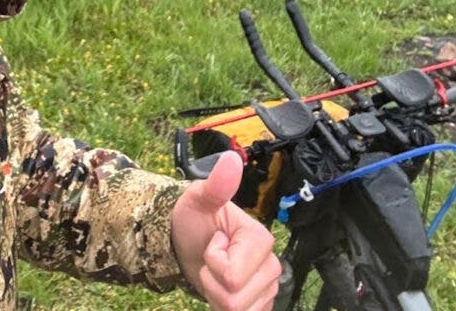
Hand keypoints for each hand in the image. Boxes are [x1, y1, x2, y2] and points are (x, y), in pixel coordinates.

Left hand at [171, 151, 281, 310]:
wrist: (185, 243)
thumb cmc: (193, 222)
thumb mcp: (197, 200)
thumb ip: (217, 185)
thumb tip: (232, 159)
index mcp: (259, 239)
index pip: (233, 274)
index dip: (213, 261)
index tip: (213, 242)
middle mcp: (270, 264)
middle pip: (237, 297)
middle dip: (212, 281)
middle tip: (210, 261)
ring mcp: (267, 286)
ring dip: (217, 295)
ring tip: (216, 275)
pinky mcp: (260, 303)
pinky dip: (224, 307)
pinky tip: (222, 290)